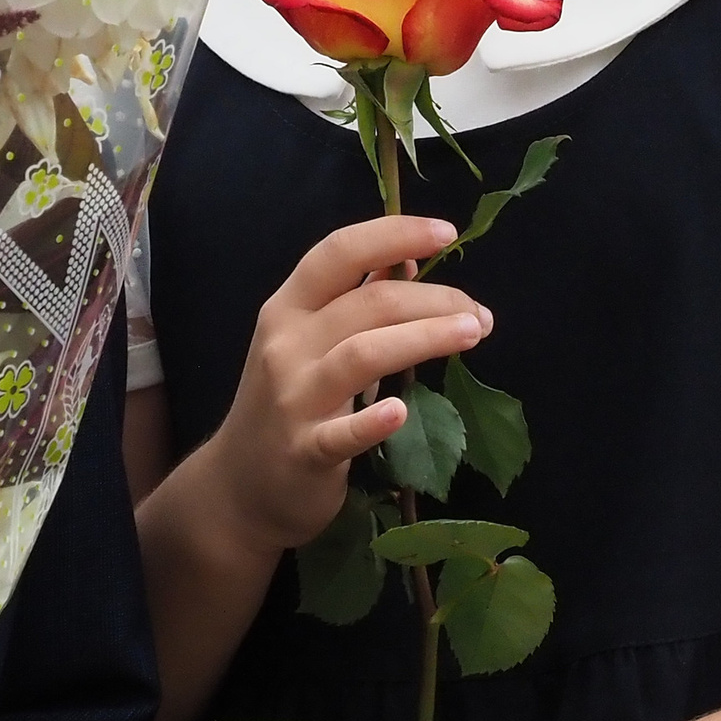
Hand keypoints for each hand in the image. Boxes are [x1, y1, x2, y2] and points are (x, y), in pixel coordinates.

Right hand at [198, 216, 489, 553]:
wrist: (240, 487)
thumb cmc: (289, 403)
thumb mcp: (309, 340)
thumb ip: (354, 298)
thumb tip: (408, 258)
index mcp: (289, 307)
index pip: (340, 252)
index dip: (394, 234)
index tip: (447, 233)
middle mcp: (287, 344)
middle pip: (369, 303)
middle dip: (436, 300)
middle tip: (480, 315)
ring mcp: (293, 398)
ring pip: (363, 353)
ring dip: (426, 337)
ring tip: (473, 333)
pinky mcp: (304, 451)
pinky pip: (341, 433)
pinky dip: (371, 421)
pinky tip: (400, 412)